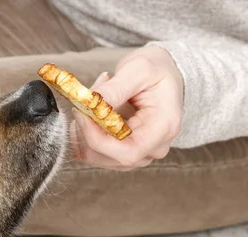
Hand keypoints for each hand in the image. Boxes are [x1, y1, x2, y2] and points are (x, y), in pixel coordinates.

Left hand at [70, 46, 183, 169]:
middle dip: (86, 131)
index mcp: (163, 129)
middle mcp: (154, 149)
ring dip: (83, 131)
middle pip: (108, 158)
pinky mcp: (125, 153)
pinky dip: (85, 134)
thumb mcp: (139, 69)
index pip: (127, 151)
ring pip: (96, 158)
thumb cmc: (157, 70)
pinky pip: (95, 154)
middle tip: (84, 100)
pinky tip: (92, 114)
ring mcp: (140, 155)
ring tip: (92, 102)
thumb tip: (89, 103)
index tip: (81, 112)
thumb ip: (115, 88)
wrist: (166, 74)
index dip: (97, 137)